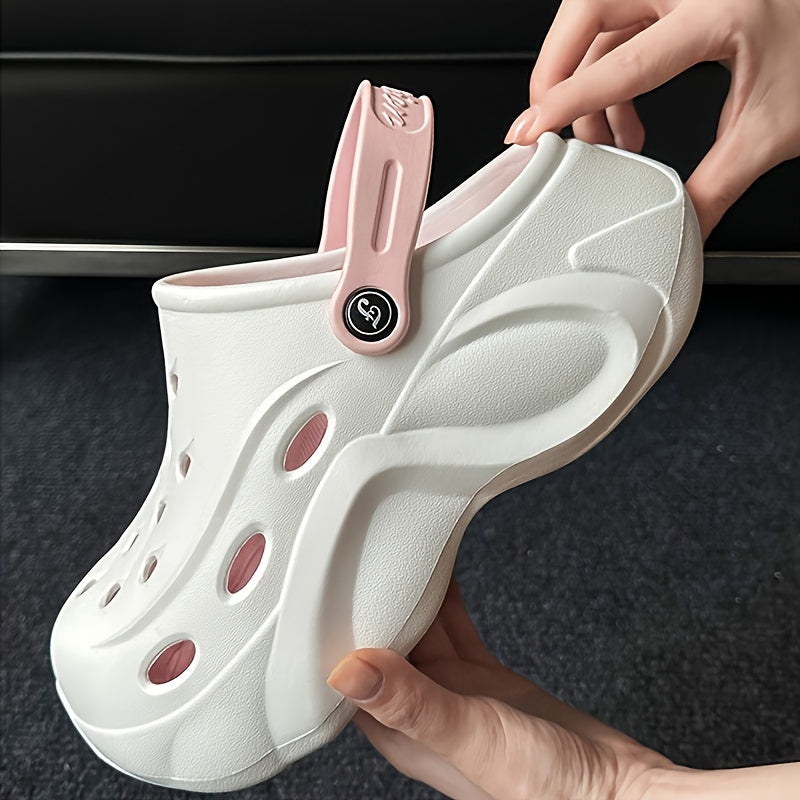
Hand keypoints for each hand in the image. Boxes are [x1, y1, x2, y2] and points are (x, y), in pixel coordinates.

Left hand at [327, 581, 671, 799]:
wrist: (610, 788)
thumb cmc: (543, 788)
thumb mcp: (471, 735)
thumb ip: (412, 703)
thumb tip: (346, 670)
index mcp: (404, 731)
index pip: (350, 680)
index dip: (335, 640)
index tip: (325, 598)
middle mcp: (424, 710)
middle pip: (381, 649)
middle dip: (370, 607)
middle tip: (362, 559)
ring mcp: (457, 693)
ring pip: (418, 635)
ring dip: (408, 600)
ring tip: (398, 557)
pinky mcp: (487, 681)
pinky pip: (455, 631)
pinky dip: (446, 604)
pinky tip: (442, 579)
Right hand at [504, 0, 799, 239]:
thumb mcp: (773, 127)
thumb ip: (719, 184)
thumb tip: (683, 227)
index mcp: (719, 12)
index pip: (621, 61)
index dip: (568, 101)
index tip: (531, 130)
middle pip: (587, 11)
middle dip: (555, 71)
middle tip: (546, 121)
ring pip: (596, 19)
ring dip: (580, 79)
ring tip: (600, 140)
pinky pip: (618, 28)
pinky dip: (605, 76)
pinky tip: (622, 119)